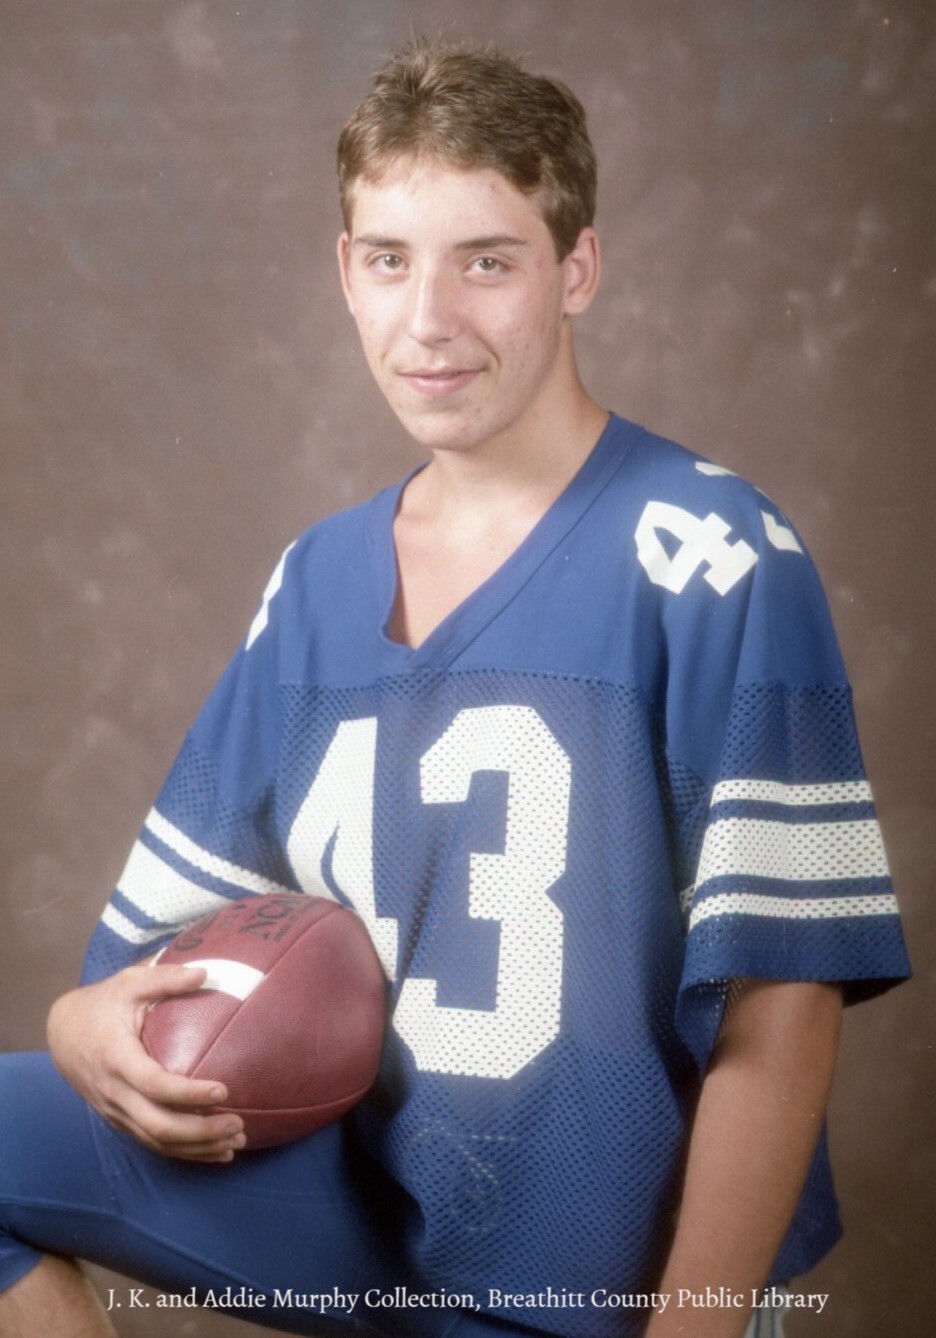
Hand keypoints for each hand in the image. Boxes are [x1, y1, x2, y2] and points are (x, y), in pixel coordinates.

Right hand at [47, 962, 246, 1162]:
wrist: (63, 1033)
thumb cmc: (103, 1004)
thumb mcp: (129, 983)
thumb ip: (164, 978)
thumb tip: (205, 973)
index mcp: (117, 1058)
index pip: (154, 1085)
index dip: (188, 1093)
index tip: (223, 1090)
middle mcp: (115, 1093)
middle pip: (158, 1125)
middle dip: (200, 1132)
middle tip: (238, 1124)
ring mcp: (116, 1111)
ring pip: (157, 1141)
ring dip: (197, 1147)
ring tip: (236, 1141)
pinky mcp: (120, 1120)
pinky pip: (152, 1143)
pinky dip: (185, 1151)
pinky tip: (216, 1151)